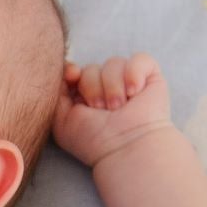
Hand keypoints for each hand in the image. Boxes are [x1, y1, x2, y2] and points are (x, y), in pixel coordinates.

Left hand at [53, 53, 174, 167]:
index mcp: (84, 95)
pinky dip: (134, 73)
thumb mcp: (61, 119)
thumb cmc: (92, 139)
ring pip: (113, 63)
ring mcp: (127, 81)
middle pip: (91, 68)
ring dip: (112, 86)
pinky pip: (140, 59)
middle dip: (92, 88)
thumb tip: (68, 69)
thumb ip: (57, 94)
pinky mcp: (150, 77)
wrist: (124, 147)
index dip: (72, 71)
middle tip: (100, 110)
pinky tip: (134, 92)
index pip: (75, 71)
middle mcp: (105, 86)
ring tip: (118, 107)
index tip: (73, 77)